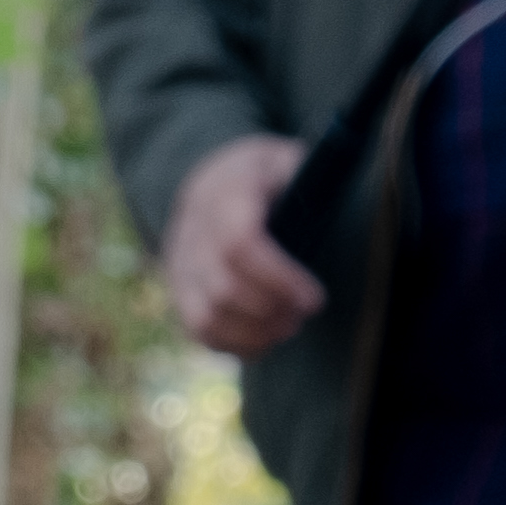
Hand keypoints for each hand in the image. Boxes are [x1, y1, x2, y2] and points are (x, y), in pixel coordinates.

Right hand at [155, 129, 322, 356]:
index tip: (315, 299)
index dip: (279, 279)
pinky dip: (234, 344)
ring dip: (254, 333)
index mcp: (223, 192)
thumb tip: (327, 210)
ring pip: (207, 316)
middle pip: (224, 288)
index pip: (239, 243)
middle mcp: (192, 230)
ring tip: (288, 327)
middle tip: (304, 313)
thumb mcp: (286, 159)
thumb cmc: (266, 175)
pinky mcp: (177, 289)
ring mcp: (179, 263)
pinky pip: (197, 330)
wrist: (212, 181)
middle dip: (272, 311)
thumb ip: (305, 184)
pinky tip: (265, 341)